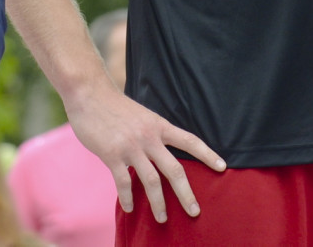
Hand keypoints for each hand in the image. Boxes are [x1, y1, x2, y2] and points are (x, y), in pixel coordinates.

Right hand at [66, 80, 224, 222]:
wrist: (89, 93)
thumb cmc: (114, 105)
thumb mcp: (142, 115)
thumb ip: (152, 133)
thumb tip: (160, 152)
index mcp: (159, 125)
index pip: (189, 140)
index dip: (207, 154)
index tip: (222, 166)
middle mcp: (149, 137)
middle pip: (174, 169)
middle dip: (186, 194)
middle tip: (195, 212)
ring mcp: (130, 146)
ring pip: (151, 181)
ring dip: (158, 203)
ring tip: (162, 218)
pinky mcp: (112, 154)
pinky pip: (124, 182)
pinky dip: (128, 198)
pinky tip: (131, 208)